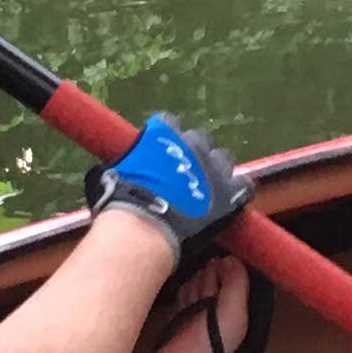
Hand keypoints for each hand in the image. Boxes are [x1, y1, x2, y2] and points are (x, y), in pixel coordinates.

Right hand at [84, 112, 250, 260]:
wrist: (143, 229)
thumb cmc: (119, 202)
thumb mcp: (108, 175)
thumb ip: (119, 165)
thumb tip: (109, 172)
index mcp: (163, 132)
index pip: (168, 123)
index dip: (164, 140)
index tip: (159, 154)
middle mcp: (192, 143)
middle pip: (199, 140)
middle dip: (192, 153)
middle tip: (182, 174)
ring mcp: (214, 167)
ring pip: (222, 159)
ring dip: (214, 170)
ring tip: (205, 188)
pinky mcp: (231, 192)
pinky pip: (243, 186)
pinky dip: (236, 192)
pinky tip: (228, 202)